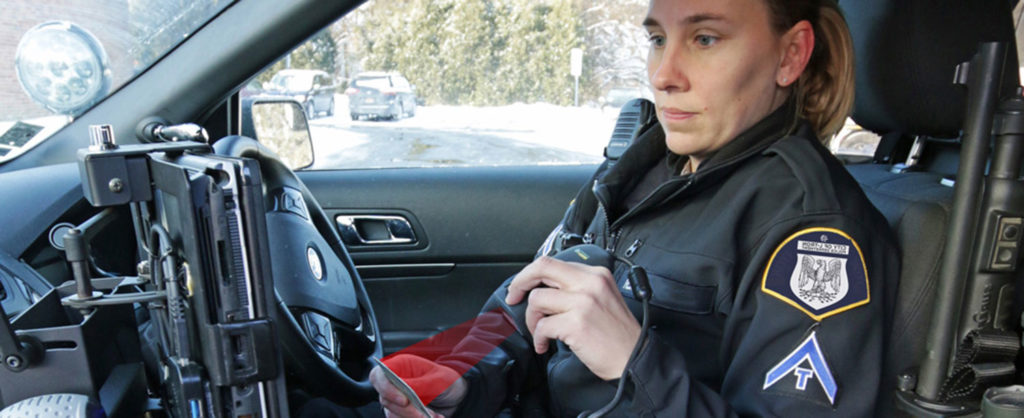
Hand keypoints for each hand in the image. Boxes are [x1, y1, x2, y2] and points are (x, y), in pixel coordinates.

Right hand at [370, 354, 466, 417]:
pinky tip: (433, 417)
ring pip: (392, 413)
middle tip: (423, 414)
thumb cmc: (448, 381)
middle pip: (385, 399)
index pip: (378, 376)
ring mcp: (397, 399)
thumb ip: (419, 385)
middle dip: (405, 410)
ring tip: (433, 416)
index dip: (387, 389)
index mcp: (401, 366)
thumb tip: (404, 390)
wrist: (459, 396)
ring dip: (412, 417)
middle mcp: (395, 382)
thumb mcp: (438, 380)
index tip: (404, 401)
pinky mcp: (402, 413)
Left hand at [505, 256, 639, 379]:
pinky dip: (539, 338)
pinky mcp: (577, 323)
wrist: (634, 358)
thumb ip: (576, 288)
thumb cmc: (618, 334)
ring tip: (541, 333)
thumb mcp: (602, 298)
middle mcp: (590, 283)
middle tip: (514, 298)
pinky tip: (545, 345)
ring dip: (532, 320)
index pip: (553, 262)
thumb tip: (544, 289)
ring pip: (537, 300)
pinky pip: (543, 326)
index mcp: (596, 275)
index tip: (522, 286)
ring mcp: (583, 302)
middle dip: (520, 283)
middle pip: (542, 268)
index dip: (531, 274)